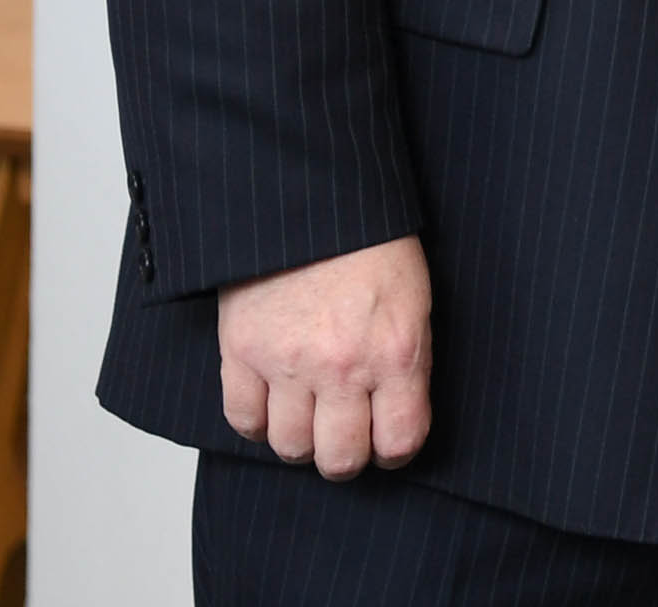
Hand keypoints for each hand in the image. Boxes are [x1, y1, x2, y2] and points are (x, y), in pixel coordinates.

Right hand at [218, 235, 432, 476]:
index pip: (399, 441)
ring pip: (290, 447)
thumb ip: (408, 359)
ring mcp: (287, 362)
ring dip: (300, 439)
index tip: (388, 441)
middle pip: (339, 458)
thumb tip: (400, 409)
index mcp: (397, 351)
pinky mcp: (241, 351)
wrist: (313, 199)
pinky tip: (272, 403)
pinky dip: (257, 421)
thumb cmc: (372, 242)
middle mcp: (343, 367)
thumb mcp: (415, 298)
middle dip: (346, 455)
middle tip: (345, 437)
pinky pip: (243, 420)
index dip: (394, 450)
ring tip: (308, 417)